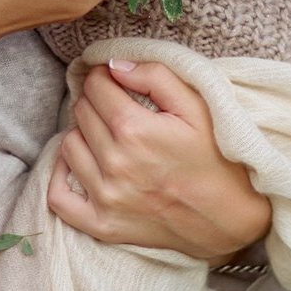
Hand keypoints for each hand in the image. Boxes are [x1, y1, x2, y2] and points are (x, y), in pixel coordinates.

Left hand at [47, 58, 273, 259]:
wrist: (231, 219)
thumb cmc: (217, 159)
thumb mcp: (198, 107)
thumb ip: (155, 77)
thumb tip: (115, 65)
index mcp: (135, 129)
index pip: (95, 85)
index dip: (105, 77)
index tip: (117, 81)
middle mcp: (115, 163)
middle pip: (81, 111)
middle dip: (96, 101)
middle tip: (118, 106)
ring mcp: (106, 197)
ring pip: (69, 146)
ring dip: (83, 134)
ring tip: (106, 135)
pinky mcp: (103, 225)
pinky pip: (59, 198)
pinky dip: (62, 177)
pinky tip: (80, 164)